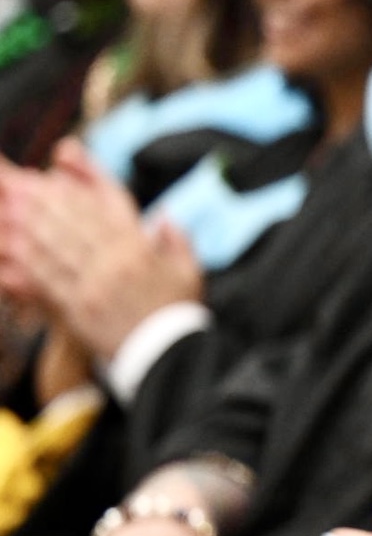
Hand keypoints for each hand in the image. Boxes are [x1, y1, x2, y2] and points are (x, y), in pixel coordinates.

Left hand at [1, 146, 202, 360]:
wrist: (168, 356)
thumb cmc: (178, 312)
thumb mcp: (189, 272)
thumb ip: (178, 240)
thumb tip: (164, 215)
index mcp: (140, 250)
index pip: (102, 211)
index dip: (75, 193)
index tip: (54, 179)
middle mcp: (115, 262)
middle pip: (73, 224)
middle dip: (44, 203)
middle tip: (19, 186)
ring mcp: (95, 285)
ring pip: (56, 247)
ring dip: (30, 226)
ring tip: (10, 210)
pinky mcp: (79, 307)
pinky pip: (48, 279)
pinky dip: (28, 261)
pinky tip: (14, 248)